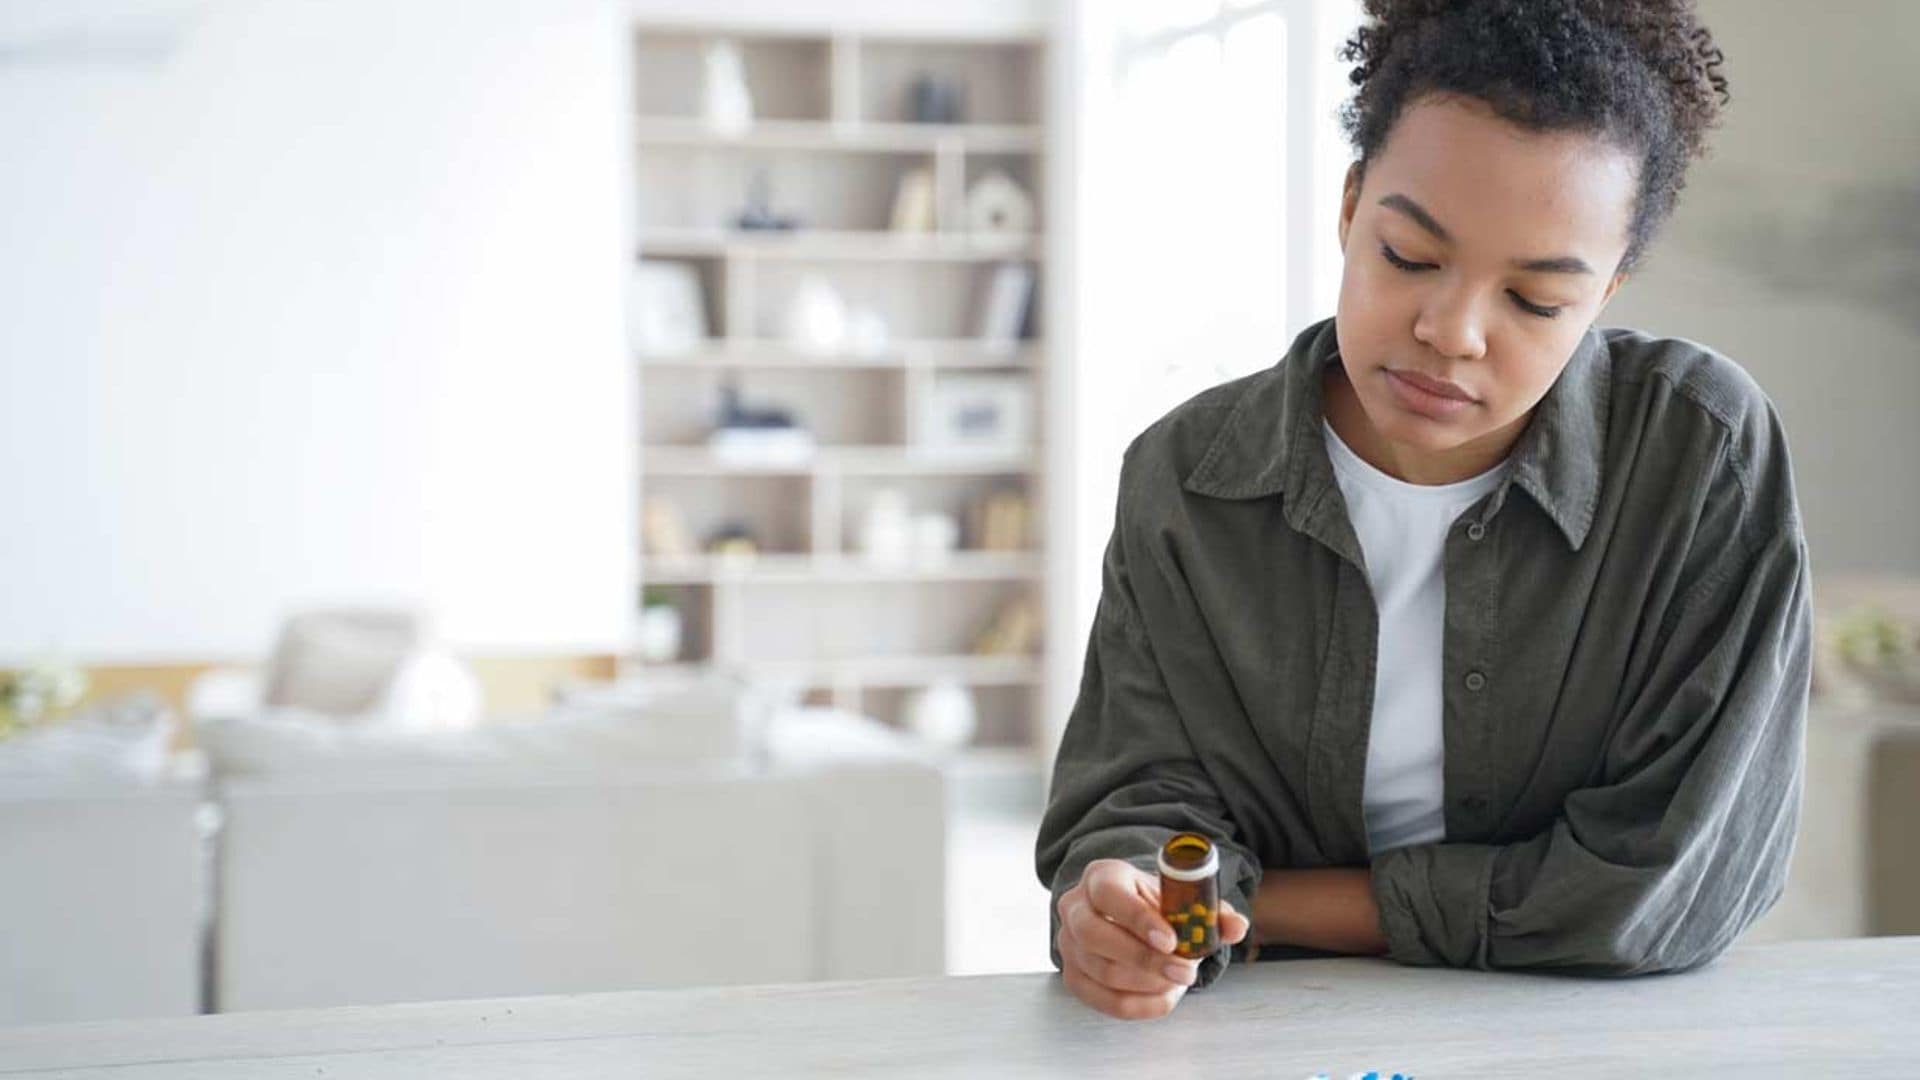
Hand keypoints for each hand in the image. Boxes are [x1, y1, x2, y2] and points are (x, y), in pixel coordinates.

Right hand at [1055, 858, 1250, 1019]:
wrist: (1128, 918)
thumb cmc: (1154, 905)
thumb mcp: (1180, 898)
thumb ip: (1209, 911)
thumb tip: (1237, 927)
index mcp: (1101, 877)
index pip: (1109, 894)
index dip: (1139, 919)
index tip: (1171, 941)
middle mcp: (1074, 907)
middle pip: (1095, 936)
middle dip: (1144, 959)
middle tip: (1185, 972)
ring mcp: (1068, 944)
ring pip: (1101, 971)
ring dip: (1148, 983)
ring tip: (1179, 980)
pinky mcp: (1073, 976)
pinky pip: (1103, 1000)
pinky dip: (1140, 1006)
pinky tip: (1165, 996)